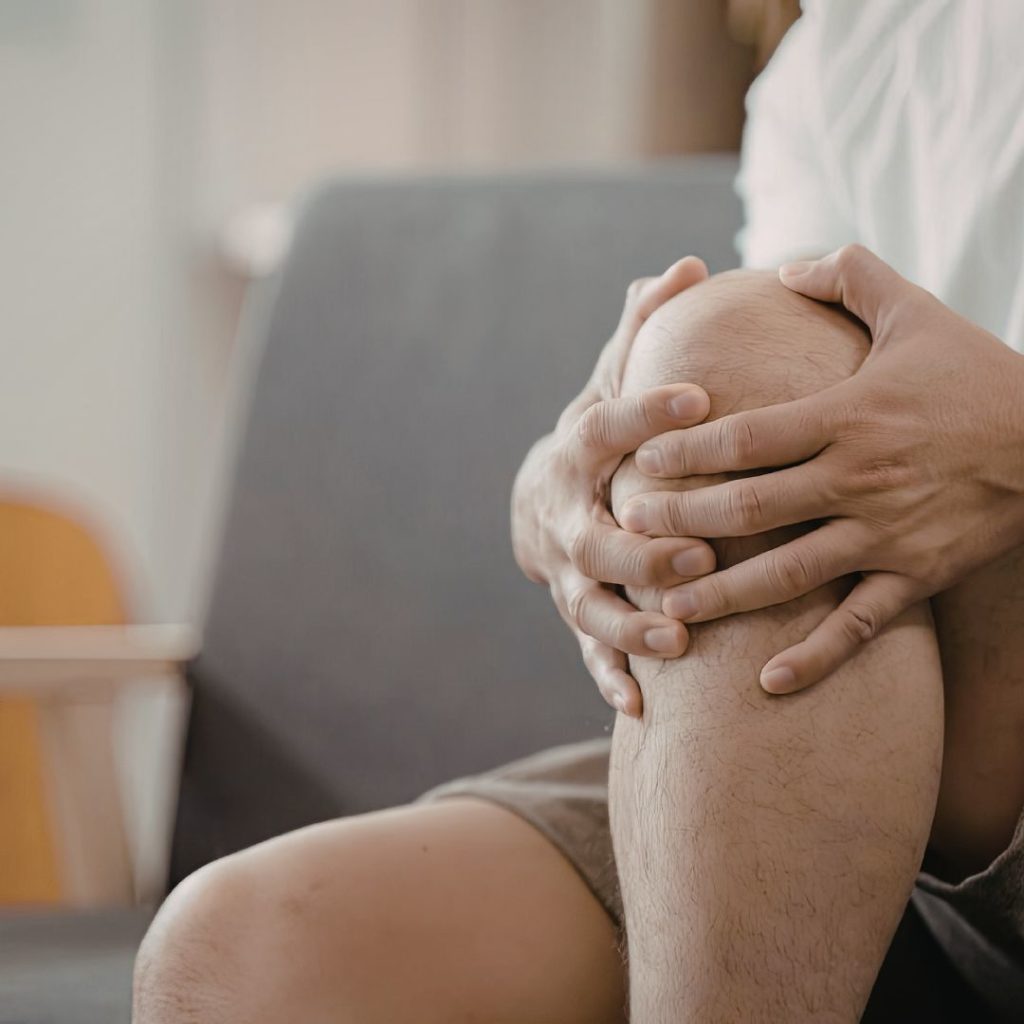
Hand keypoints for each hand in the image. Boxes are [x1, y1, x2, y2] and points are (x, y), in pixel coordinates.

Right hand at [512, 257, 715, 715]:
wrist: (543, 501)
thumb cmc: (601, 438)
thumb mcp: (611, 382)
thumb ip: (643, 332)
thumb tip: (684, 264)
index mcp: (580, 452)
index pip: (608, 426)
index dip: (648, 413)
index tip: (701, 398)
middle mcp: (571, 516)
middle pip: (596, 535)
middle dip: (641, 545)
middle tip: (696, 550)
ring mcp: (571, 572)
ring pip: (591, 605)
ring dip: (628, 624)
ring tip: (676, 638)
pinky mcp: (578, 615)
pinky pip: (590, 652)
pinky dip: (610, 678)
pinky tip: (642, 705)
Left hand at [621, 245, 1023, 692]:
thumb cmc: (978, 375)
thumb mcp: (916, 310)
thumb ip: (847, 277)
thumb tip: (782, 268)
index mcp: (848, 416)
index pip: (746, 437)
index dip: (686, 450)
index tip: (640, 460)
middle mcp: (858, 479)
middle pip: (751, 507)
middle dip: (683, 519)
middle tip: (630, 528)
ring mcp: (887, 535)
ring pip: (790, 574)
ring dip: (724, 594)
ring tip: (670, 608)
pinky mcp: (917, 576)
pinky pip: (859, 626)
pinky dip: (815, 657)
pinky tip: (766, 683)